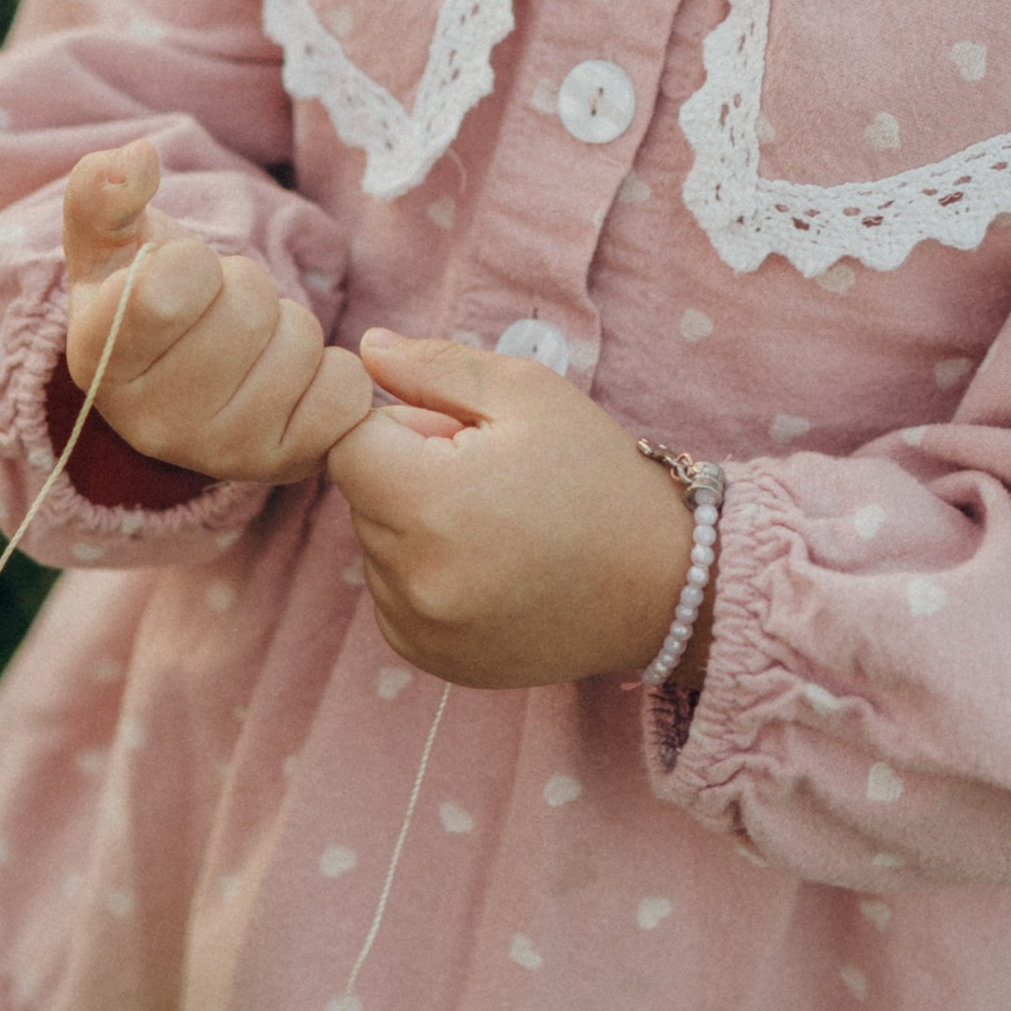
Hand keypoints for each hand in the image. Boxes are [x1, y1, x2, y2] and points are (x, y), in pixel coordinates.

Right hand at [62, 141, 373, 481]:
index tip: (176, 280)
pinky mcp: (287, 465)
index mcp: (100, 362)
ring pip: (302, 344)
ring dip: (289, 327)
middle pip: (251, 309)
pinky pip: (345, 391)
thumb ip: (103, 191)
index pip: (169, 286)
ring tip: (252, 348)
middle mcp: (154, 424)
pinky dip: (331, 371)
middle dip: (247, 290)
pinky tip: (290, 382)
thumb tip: (136, 159)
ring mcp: (222, 454)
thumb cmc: (146, 293)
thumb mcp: (110, 239)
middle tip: (220, 314)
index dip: (191, 260)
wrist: (185, 377)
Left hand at [327, 328, 698, 689]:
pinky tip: (488, 568)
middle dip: (407, 474)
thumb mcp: (529, 395)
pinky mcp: (432, 659)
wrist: (663, 588)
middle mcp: (416, 578)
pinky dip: (425, 576)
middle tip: (487, 476)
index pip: (347, 444)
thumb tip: (364, 352)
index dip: (399, 425)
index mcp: (432, 503)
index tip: (455, 434)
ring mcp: (422, 628)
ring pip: (375, 549)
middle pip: (360, 497)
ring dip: (414, 528)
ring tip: (494, 525)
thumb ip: (436, 368)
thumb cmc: (599, 478)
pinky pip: (393, 597)